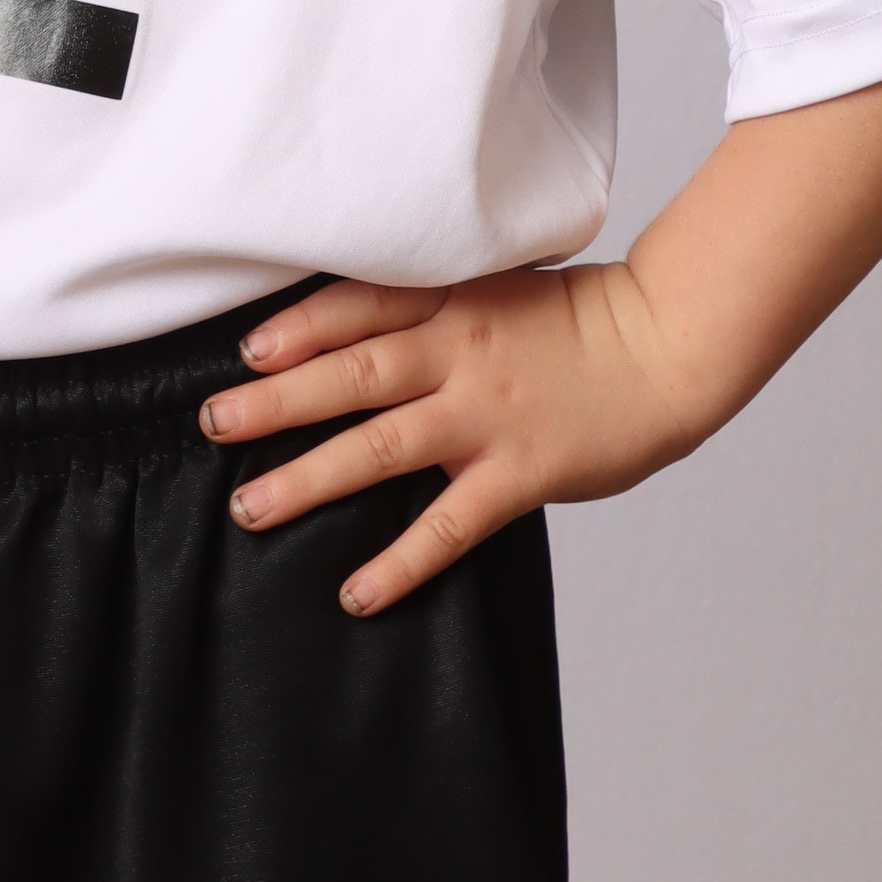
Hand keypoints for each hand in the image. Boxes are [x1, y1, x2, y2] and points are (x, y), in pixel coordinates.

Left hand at [201, 263, 706, 614]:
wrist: (669, 344)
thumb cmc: (584, 320)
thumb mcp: (501, 289)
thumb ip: (436, 309)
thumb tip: (362, 337)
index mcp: (453, 302)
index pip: (357, 309)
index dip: (296, 330)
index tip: (244, 352)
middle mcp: (459, 352)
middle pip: (348, 376)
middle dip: (273, 403)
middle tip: (212, 425)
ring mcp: (486, 415)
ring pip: (378, 447)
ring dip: (307, 479)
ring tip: (250, 507)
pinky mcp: (519, 472)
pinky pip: (447, 524)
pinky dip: (399, 562)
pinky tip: (357, 592)